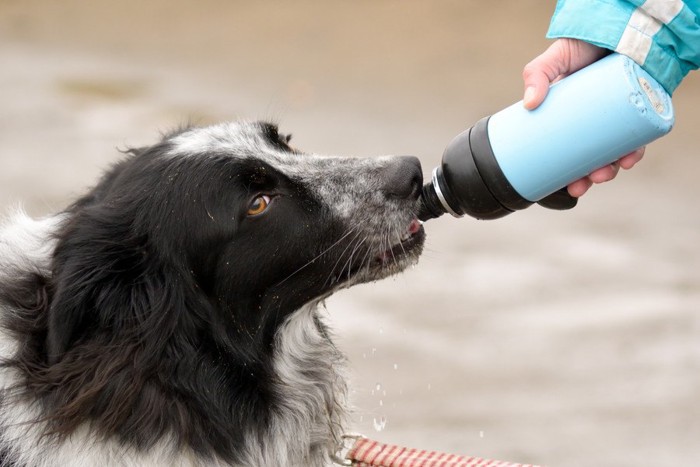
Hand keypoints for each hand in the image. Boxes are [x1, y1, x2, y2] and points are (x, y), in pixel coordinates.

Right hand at [522, 38, 644, 196]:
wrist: (616, 27)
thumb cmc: (581, 45)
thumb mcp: (551, 61)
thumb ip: (536, 75)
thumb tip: (529, 103)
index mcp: (568, 120)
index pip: (566, 152)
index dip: (564, 172)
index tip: (561, 186)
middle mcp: (594, 123)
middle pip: (591, 158)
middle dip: (587, 177)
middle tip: (581, 186)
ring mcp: (617, 118)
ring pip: (614, 153)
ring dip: (610, 169)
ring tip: (604, 173)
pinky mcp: (638, 110)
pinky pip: (639, 137)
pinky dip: (635, 151)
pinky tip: (629, 158)